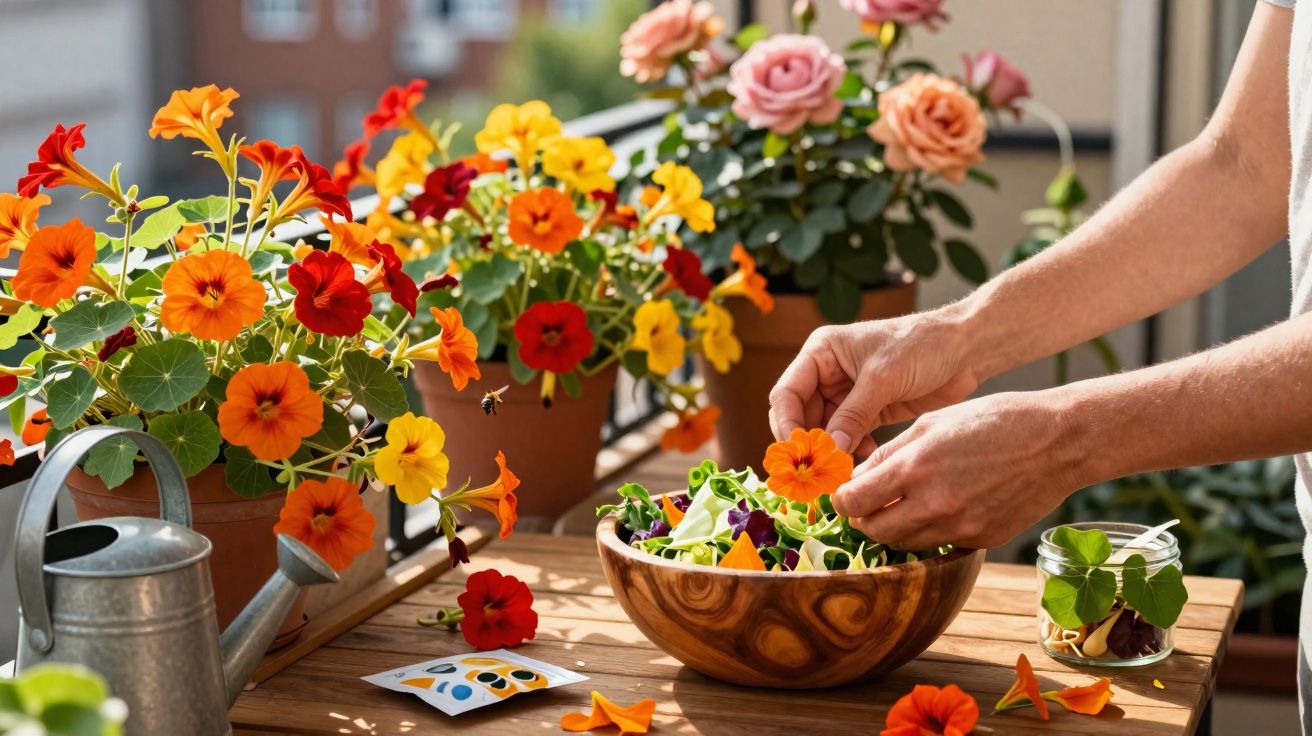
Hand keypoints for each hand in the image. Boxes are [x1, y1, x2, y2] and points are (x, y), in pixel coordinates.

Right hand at [768, 308, 980, 455]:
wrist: (966, 349)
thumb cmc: (922, 346)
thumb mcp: (883, 378)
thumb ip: (853, 414)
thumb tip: (829, 451)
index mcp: (821, 353)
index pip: (787, 393)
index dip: (787, 424)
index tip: (798, 453)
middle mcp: (827, 373)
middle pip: (800, 416)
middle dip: (806, 444)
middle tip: (816, 472)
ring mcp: (847, 394)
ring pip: (823, 431)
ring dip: (829, 452)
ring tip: (839, 471)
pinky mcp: (868, 412)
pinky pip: (847, 438)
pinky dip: (850, 451)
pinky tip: (863, 459)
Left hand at [831, 391, 1086, 549]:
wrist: (1057, 442)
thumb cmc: (993, 420)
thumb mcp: (932, 422)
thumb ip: (890, 453)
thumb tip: (857, 478)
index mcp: (916, 467)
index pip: (855, 501)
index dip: (843, 500)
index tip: (844, 495)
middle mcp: (934, 504)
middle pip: (875, 531)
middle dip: (865, 518)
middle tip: (869, 503)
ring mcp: (960, 526)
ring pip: (905, 543)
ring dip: (895, 527)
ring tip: (904, 504)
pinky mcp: (981, 539)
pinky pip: (939, 544)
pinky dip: (931, 531)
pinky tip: (941, 507)